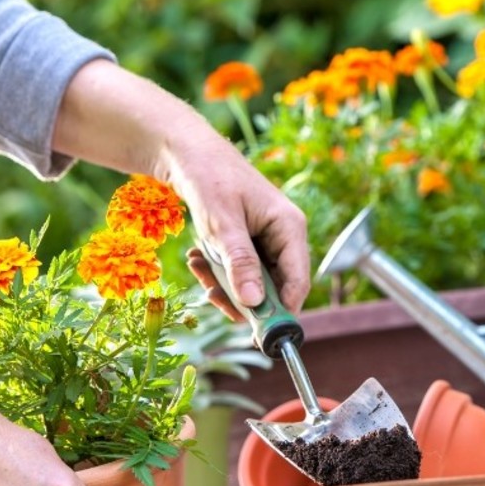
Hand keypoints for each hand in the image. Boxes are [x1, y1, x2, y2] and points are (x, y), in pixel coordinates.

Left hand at [50, 60, 311, 319]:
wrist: (187, 153)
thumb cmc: (209, 179)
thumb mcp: (222, 225)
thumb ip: (241, 263)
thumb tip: (255, 303)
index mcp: (290, 227)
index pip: (298, 281)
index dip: (280, 310)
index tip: (255, 332)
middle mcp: (285, 236)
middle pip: (274, 287)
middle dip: (242, 296)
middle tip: (211, 295)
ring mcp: (267, 240)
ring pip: (253, 282)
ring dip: (224, 284)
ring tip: (199, 267)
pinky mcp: (250, 242)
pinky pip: (239, 271)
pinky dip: (218, 271)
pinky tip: (198, 258)